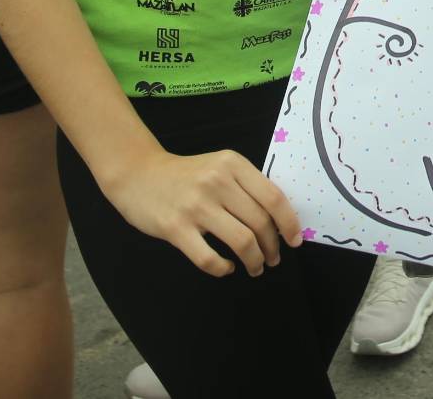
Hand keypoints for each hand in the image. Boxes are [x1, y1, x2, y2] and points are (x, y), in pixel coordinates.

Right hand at [102, 148, 302, 276]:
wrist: (137, 174)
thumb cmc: (186, 175)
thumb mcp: (219, 167)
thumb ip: (246, 186)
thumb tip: (279, 219)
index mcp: (232, 164)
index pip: (273, 197)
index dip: (289, 223)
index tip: (295, 241)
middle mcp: (217, 181)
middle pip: (260, 222)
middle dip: (272, 247)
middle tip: (272, 259)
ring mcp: (195, 205)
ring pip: (241, 241)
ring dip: (254, 261)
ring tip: (255, 267)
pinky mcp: (175, 228)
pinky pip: (209, 258)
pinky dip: (223, 268)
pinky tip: (226, 268)